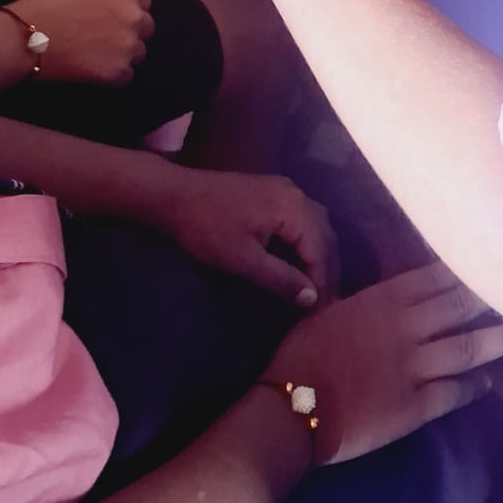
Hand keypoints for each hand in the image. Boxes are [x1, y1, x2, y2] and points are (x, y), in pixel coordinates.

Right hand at [10, 0, 152, 84]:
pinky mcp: (119, 72)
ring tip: (98, 56)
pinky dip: (113, 75)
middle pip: (146, 28)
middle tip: (107, 38)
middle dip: (130, 32)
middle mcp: (135, 17)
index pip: (144, 1)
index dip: (129, 9)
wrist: (28, 38)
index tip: (115, 17)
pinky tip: (94, 71)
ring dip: (123, 55)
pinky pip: (126, 76)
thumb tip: (113, 2)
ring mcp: (129, 46)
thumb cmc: (48, 4)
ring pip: (138, 53)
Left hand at [159, 168, 338, 308]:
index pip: (321, 251)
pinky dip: (310, 241)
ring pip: (317, 225)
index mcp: (293, 209)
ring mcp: (285, 189)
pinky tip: (304, 259)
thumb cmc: (208, 229)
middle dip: (328, 271)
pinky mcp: (273, 191)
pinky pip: (304, 217)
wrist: (175, 195)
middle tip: (326, 305)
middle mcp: (297, 194)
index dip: (324, 284)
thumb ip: (280, 279)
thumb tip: (312, 298)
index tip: (323, 314)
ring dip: (321, 256)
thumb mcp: (243, 260)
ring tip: (319, 286)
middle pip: (325, 236)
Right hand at [265, 262, 502, 464]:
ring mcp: (416, 366)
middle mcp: (409, 326)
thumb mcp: (330, 308)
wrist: (294, 406)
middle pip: (463, 305)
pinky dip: (474, 387)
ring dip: (502, 340)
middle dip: (498, 297)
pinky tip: (489, 382)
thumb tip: (382, 293)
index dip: (470, 268)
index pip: (438, 276)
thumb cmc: (303, 352)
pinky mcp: (416, 404)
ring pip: (469, 347)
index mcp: (386, 299)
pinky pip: (454, 392)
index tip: (496, 259)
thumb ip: (364, 300)